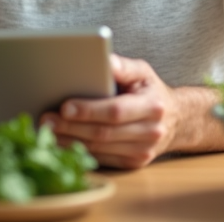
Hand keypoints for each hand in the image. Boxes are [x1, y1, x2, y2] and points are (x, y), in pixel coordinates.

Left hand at [41, 54, 179, 169]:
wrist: (177, 120)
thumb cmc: (151, 91)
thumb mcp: (143, 72)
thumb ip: (124, 66)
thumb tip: (104, 60)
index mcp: (152, 107)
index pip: (115, 111)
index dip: (89, 110)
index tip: (64, 106)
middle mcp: (150, 132)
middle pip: (104, 133)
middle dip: (71, 127)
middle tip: (46, 120)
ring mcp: (142, 151)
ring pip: (100, 149)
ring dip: (70, 142)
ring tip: (47, 132)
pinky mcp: (134, 163)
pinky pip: (102, 159)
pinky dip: (80, 152)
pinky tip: (62, 143)